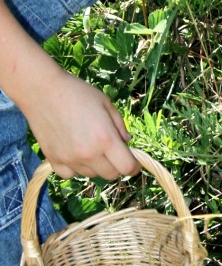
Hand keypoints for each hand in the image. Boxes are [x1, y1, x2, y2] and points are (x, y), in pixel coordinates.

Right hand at [22, 68, 139, 179]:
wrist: (43, 91)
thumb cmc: (79, 93)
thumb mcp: (106, 104)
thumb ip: (120, 126)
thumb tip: (126, 142)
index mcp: (105, 139)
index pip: (126, 167)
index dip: (133, 166)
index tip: (134, 162)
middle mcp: (88, 154)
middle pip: (110, 174)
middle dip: (116, 165)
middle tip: (111, 150)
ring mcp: (70, 160)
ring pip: (91, 174)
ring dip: (95, 165)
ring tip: (89, 145)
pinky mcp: (53, 161)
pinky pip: (70, 174)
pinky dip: (75, 168)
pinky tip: (74, 152)